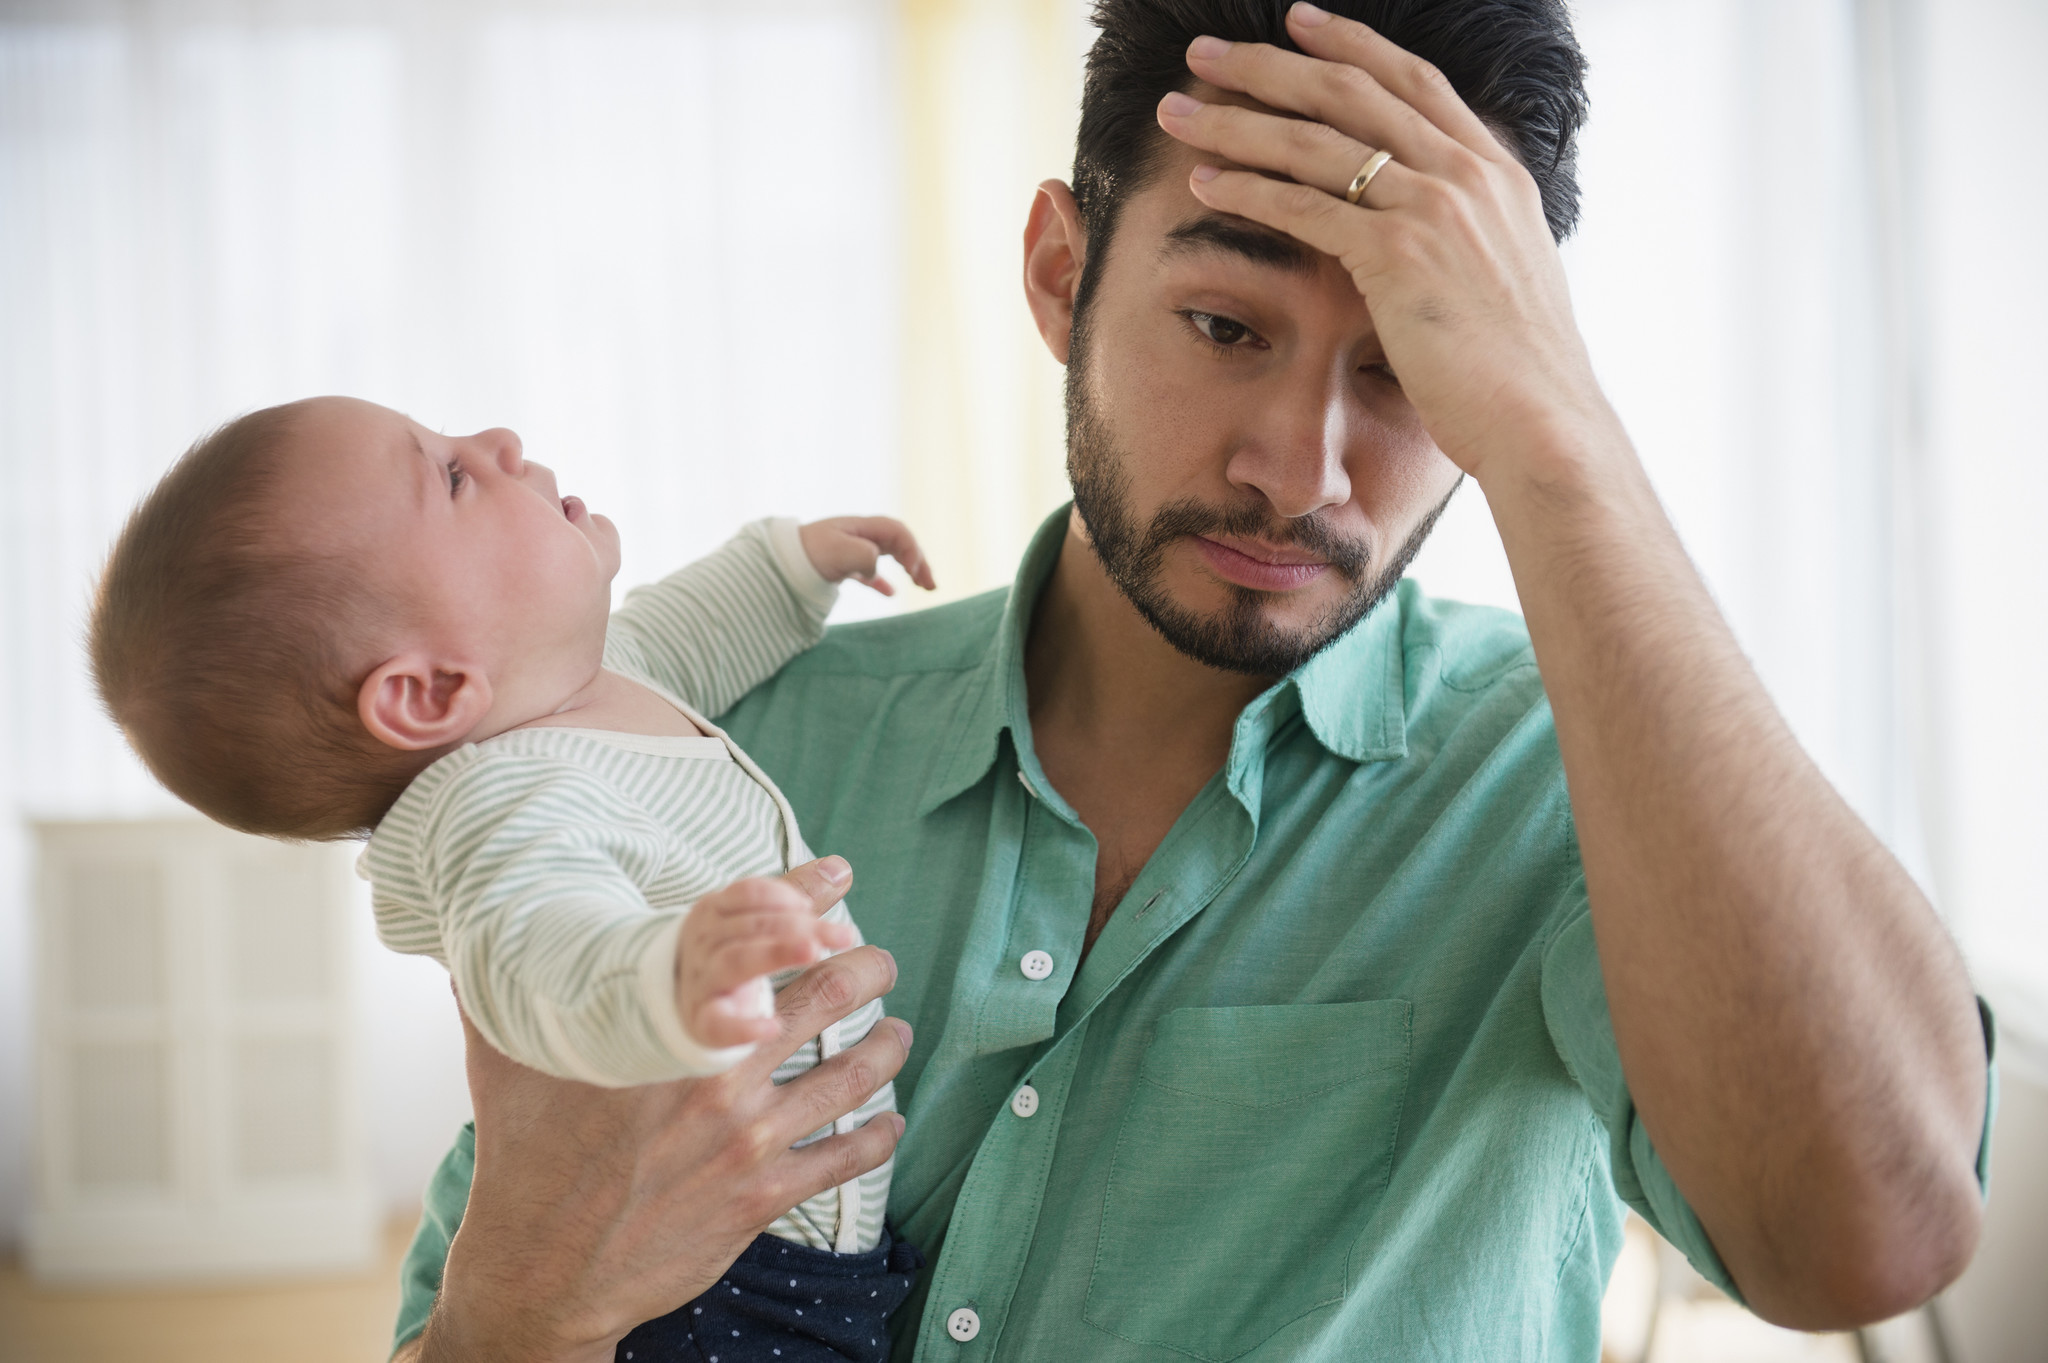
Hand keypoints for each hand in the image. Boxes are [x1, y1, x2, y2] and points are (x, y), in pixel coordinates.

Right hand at [417, 860, 910, 1362]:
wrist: (541, 1273)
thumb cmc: (524, 1160)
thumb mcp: (506, 1064)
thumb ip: (500, 997)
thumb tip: (466, 946)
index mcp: (664, 1030)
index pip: (748, 942)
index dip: (802, 899)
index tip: (836, 878)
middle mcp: (716, 1076)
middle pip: (822, 998)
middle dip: (863, 968)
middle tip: (877, 959)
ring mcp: (746, 1139)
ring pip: (849, 1076)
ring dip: (885, 1046)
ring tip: (895, 1029)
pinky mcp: (761, 1196)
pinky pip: (844, 1158)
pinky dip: (878, 1135)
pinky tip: (890, 1120)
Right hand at [675, 857, 859, 1048]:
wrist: (673, 1002)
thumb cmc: (726, 952)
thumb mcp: (755, 919)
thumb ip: (797, 894)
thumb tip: (840, 867)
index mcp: (715, 911)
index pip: (747, 894)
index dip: (781, 897)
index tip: (810, 907)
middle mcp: (705, 943)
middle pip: (751, 927)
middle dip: (798, 926)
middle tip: (843, 934)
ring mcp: (702, 982)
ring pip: (735, 962)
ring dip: (775, 953)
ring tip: (813, 951)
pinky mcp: (703, 1023)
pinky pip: (717, 1024)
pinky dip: (742, 1027)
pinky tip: (773, 1028)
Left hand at [799, 516, 937, 595]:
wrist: (778, 562)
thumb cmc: (807, 554)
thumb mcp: (839, 552)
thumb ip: (865, 556)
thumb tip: (876, 569)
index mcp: (861, 527)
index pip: (898, 532)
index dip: (912, 550)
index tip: (914, 573)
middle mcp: (859, 535)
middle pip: (899, 543)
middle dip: (919, 561)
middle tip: (930, 585)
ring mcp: (851, 549)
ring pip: (889, 556)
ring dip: (909, 569)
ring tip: (924, 587)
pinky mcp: (842, 566)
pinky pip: (870, 571)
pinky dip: (883, 582)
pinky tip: (892, 594)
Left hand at [1154, 3, 1614, 481]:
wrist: (1543, 419)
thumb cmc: (1517, 371)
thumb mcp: (1505, 277)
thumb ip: (1469, 235)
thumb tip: (1438, 235)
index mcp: (1495, 171)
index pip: (1413, 80)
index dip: (1350, 45)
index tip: (1296, 20)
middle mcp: (1466, 174)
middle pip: (1350, 92)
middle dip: (1269, 64)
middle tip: (1204, 53)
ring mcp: (1434, 208)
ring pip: (1315, 142)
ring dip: (1236, 121)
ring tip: (1177, 112)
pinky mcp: (1398, 255)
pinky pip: (1305, 206)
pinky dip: (1248, 189)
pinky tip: (1204, 182)